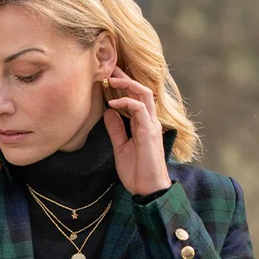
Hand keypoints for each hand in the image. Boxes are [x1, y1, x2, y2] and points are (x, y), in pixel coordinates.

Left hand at [102, 68, 171, 197]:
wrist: (148, 191)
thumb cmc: (137, 173)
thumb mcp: (121, 148)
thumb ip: (116, 129)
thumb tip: (108, 111)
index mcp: (143, 123)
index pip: (135, 97)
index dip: (122, 85)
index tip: (106, 76)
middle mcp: (149, 120)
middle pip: (141, 89)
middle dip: (125, 76)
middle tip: (108, 67)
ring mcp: (151, 125)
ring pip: (143, 93)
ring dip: (126, 83)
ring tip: (108, 79)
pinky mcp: (149, 131)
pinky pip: (139, 108)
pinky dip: (125, 101)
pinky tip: (111, 102)